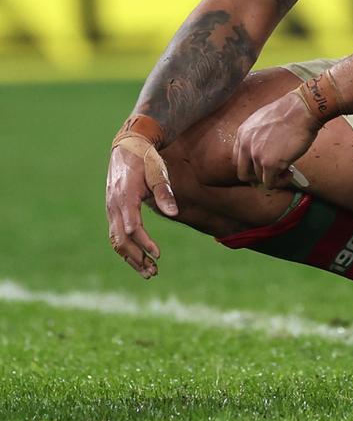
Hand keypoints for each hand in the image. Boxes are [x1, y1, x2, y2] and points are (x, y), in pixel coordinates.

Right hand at [106, 141, 177, 278]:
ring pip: (116, 241)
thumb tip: (173, 213)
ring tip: (148, 272)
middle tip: (153, 273)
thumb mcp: (158, 172)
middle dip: (137, 258)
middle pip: (121, 240)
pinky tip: (139, 258)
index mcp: (125, 197)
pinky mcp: (112, 211)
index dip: (145, 243)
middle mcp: (114, 206)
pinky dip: (126, 249)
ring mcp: (111, 209)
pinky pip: (115, 235)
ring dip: (131, 258)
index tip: (158, 254)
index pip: (132, 227)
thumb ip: (165, 192)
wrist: (127, 147)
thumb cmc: (146, 160)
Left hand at [233, 90, 319, 188]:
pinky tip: (290, 173)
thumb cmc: (289, 113)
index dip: (250, 165)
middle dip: (257, 176)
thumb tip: (262, 151)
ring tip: (287, 168)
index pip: (238, 159)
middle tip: (271, 173)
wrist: (302, 110)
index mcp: (242, 133)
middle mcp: (246, 145)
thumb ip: (257, 136)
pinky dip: (281, 181)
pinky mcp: (269, 164)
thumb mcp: (263, 121)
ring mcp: (256, 155)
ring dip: (274, 176)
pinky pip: (270, 183)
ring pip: (260, 178)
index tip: (261, 166)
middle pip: (243, 173)